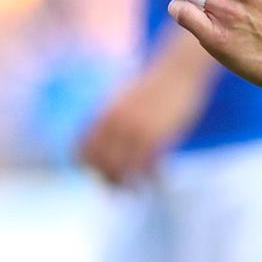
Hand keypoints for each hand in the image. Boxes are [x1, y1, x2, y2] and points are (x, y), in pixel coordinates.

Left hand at [76, 51, 209, 185]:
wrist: (178, 70)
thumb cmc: (154, 85)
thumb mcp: (126, 98)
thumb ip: (113, 116)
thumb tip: (105, 133)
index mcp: (105, 113)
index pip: (83, 148)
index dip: (85, 164)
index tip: (93, 172)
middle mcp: (115, 124)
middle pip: (99, 164)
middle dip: (106, 179)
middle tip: (115, 187)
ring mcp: (134, 131)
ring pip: (120, 170)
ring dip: (126, 185)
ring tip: (134, 191)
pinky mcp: (156, 137)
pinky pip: (146, 168)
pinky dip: (150, 178)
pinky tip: (157, 181)